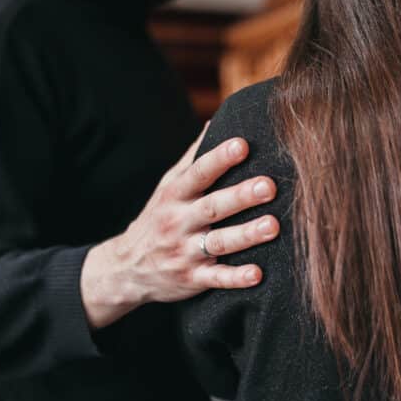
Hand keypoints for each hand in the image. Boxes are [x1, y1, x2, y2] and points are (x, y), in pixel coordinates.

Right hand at [80, 125, 279, 328]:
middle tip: (269, 186)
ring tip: (273, 226)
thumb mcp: (168, 186)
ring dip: (245, 235)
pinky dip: (235, 278)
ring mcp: (184, 252)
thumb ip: (193, 158)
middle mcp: (178, 221)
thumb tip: (216, 121)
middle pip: (212, 207)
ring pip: (217, 242)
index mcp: (175, 195)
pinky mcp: (192, 279)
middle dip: (240, 196)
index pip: (198, 173)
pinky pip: (216, 279)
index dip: (219, 159)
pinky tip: (257, 274)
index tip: (242, 145)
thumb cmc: (159, 217)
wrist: (127, 267)